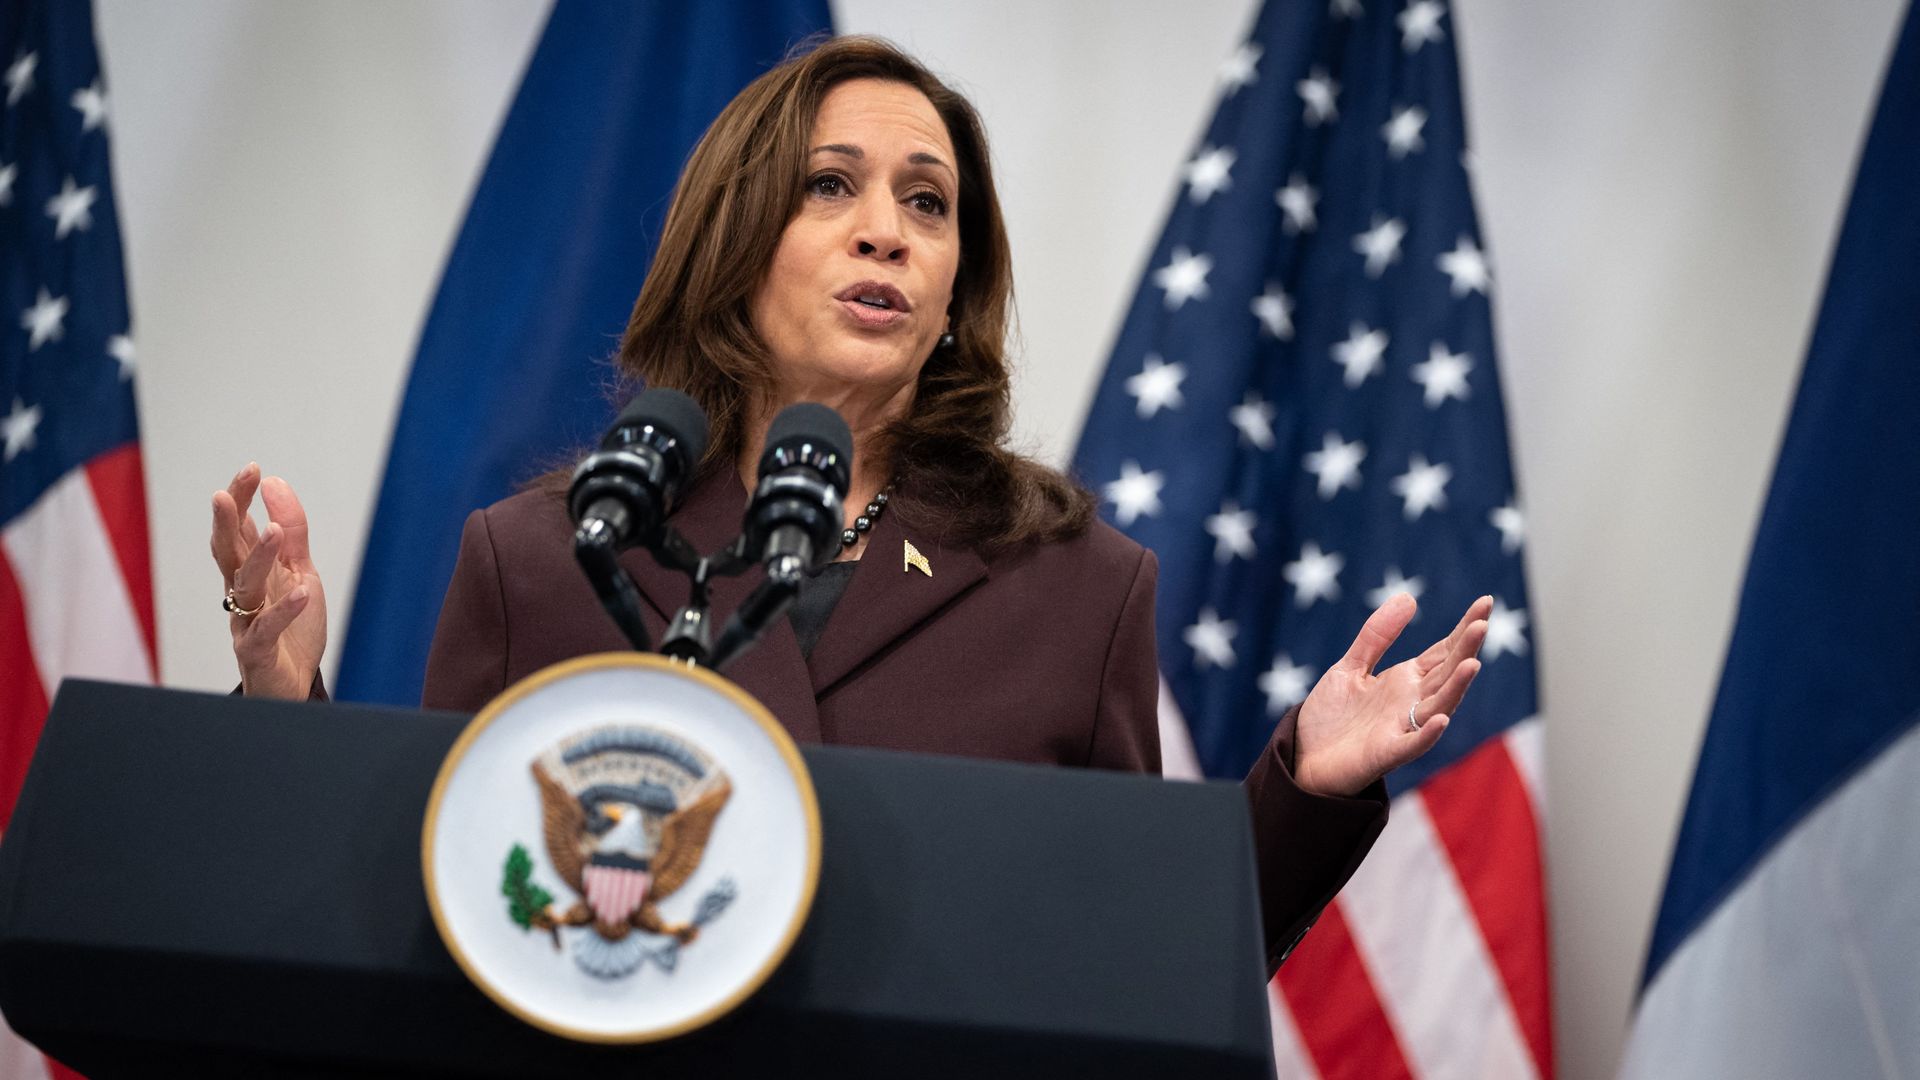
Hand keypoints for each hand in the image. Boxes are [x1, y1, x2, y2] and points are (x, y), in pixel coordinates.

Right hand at [209, 463, 327, 698]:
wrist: (292, 687)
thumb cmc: (292, 630)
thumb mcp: (300, 574)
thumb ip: (290, 534)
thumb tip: (276, 484)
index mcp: (250, 573)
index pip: (239, 530)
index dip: (242, 499)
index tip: (252, 469)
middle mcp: (241, 594)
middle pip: (228, 553)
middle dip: (228, 521)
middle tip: (226, 492)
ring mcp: (246, 623)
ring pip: (245, 587)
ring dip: (258, 558)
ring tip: (273, 531)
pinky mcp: (258, 653)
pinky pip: (267, 630)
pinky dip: (284, 611)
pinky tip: (302, 593)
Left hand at [1293, 594, 1489, 797]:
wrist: (1304, 758)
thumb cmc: (1331, 717)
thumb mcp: (1350, 666)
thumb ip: (1377, 636)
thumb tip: (1409, 596)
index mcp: (1406, 681)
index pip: (1443, 651)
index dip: (1464, 629)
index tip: (1485, 603)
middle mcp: (1411, 703)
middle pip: (1447, 673)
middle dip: (1465, 649)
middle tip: (1483, 623)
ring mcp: (1402, 728)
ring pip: (1438, 705)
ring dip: (1457, 687)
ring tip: (1472, 663)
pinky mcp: (1386, 753)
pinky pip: (1411, 744)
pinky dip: (1427, 733)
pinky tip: (1440, 719)